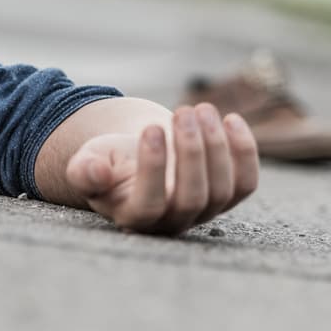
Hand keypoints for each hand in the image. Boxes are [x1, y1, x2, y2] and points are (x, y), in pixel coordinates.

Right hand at [64, 103, 258, 234]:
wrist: (139, 155)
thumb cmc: (111, 160)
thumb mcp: (89, 162)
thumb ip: (85, 171)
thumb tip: (94, 173)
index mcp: (134, 216)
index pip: (150, 204)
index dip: (153, 168)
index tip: (151, 128)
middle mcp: (172, 221)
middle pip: (192, 198)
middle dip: (191, 151)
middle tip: (184, 111)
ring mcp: (203, 212)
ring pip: (221, 190)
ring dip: (217, 145)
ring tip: (202, 109)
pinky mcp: (227, 195)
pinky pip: (245, 183)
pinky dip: (244, 152)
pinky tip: (231, 120)